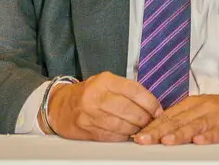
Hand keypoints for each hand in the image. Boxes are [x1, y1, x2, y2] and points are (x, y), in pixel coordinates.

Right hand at [44, 72, 162, 140]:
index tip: (158, 110)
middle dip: (145, 119)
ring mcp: (90, 114)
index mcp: (105, 81)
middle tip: (151, 122)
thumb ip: (128, 90)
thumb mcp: (107, 83)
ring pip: (121, 125)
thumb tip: (152, 105)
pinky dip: (123, 136)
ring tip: (140, 128)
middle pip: (129, 110)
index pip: (134, 91)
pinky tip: (127, 134)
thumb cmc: (89, 94)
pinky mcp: (86, 129)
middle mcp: (96, 96)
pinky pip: (111, 136)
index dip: (150, 102)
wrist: (60, 106)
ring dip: (135, 129)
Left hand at [133, 91, 218, 144]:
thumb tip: (159, 129)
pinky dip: (210, 136)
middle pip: (179, 120)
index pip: (170, 114)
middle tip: (143, 140)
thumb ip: (185, 117)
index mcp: (196, 103)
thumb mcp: (206, 109)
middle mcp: (206, 107)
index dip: (153, 125)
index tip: (138, 135)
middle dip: (159, 130)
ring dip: (180, 133)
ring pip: (197, 125)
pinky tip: (200, 141)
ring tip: (166, 141)